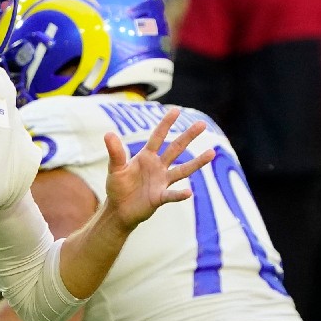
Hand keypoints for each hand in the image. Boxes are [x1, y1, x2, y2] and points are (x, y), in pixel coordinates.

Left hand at [103, 107, 214, 231]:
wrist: (119, 210)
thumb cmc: (118, 187)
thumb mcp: (115, 168)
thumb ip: (115, 153)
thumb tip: (108, 134)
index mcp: (146, 156)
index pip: (158, 137)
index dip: (166, 124)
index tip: (176, 110)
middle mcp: (158, 166)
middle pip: (175, 148)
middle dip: (188, 136)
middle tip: (202, 124)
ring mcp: (162, 181)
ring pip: (182, 170)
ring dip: (197, 162)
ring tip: (212, 153)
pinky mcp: (160, 197)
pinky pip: (172, 195)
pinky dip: (179, 194)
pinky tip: (189, 192)